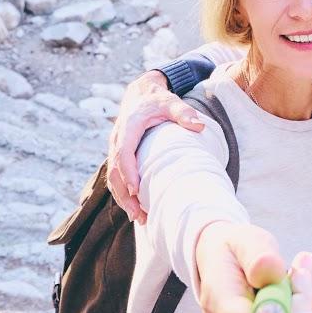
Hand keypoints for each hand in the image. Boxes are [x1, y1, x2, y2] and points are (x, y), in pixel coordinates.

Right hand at [106, 72, 206, 223]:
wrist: (141, 94)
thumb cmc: (158, 100)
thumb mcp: (171, 101)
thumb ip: (184, 112)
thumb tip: (199, 126)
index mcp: (128, 125)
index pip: (123, 151)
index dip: (128, 171)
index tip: (137, 190)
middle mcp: (117, 138)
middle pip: (114, 170)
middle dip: (124, 194)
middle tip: (138, 214)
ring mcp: (115, 148)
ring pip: (112, 177)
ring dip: (123, 198)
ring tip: (138, 218)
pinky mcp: (118, 155)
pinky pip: (116, 177)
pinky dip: (123, 194)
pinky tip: (135, 209)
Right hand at [192, 222, 311, 312]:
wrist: (217, 260)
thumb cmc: (232, 249)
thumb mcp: (245, 238)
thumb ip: (258, 253)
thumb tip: (272, 270)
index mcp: (218, 300)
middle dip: (300, 299)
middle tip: (300, 267)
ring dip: (297, 301)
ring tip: (288, 272)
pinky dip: (293, 308)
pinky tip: (287, 286)